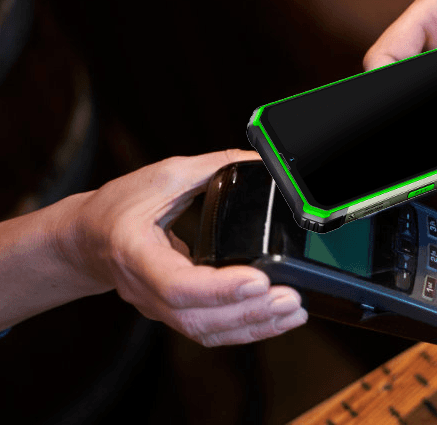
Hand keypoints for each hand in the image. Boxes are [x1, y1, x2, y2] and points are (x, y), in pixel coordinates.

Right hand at [55, 150, 306, 346]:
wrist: (87, 238)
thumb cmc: (118, 206)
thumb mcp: (164, 175)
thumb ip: (214, 167)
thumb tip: (264, 161)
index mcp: (135, 253)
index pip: (176, 284)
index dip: (219, 288)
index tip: (258, 280)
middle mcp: (146, 290)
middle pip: (198, 317)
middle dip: (250, 312)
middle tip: (292, 299)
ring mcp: (158, 308)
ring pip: (207, 331)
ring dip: (255, 325)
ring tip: (293, 312)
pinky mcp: (174, 314)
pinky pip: (210, 331)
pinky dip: (246, 329)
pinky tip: (276, 320)